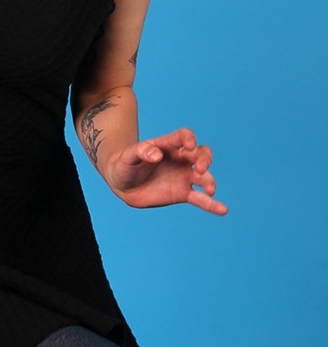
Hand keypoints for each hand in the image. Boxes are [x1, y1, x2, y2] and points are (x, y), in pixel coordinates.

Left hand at [104, 128, 227, 214]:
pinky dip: (212, 204)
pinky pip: (201, 199)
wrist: (122, 184)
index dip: (189, 139)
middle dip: (205, 159)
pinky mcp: (182, 194)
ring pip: (204, 176)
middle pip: (201, 154)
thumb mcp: (128, 156)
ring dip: (209, 181)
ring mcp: (183, 176)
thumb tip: (156, 155)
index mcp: (168, 145)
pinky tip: (223, 210)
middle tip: (201, 168)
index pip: (184, 136)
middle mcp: (180, 159)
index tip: (189, 146)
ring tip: (210, 189)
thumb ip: (141, 151)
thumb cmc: (125, 164)